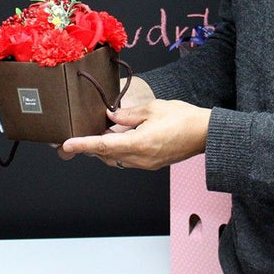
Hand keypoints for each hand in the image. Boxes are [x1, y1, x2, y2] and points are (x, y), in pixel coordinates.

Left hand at [59, 99, 209, 170]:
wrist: (205, 134)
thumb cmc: (184, 118)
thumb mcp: (153, 109)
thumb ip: (128, 114)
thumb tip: (111, 117)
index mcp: (140, 143)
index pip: (104, 145)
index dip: (83, 145)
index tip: (67, 145)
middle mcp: (141, 158)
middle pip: (106, 155)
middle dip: (90, 147)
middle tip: (75, 140)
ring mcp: (146, 164)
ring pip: (115, 159)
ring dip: (104, 149)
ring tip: (97, 135)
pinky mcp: (151, 164)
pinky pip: (127, 159)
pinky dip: (117, 150)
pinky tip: (117, 138)